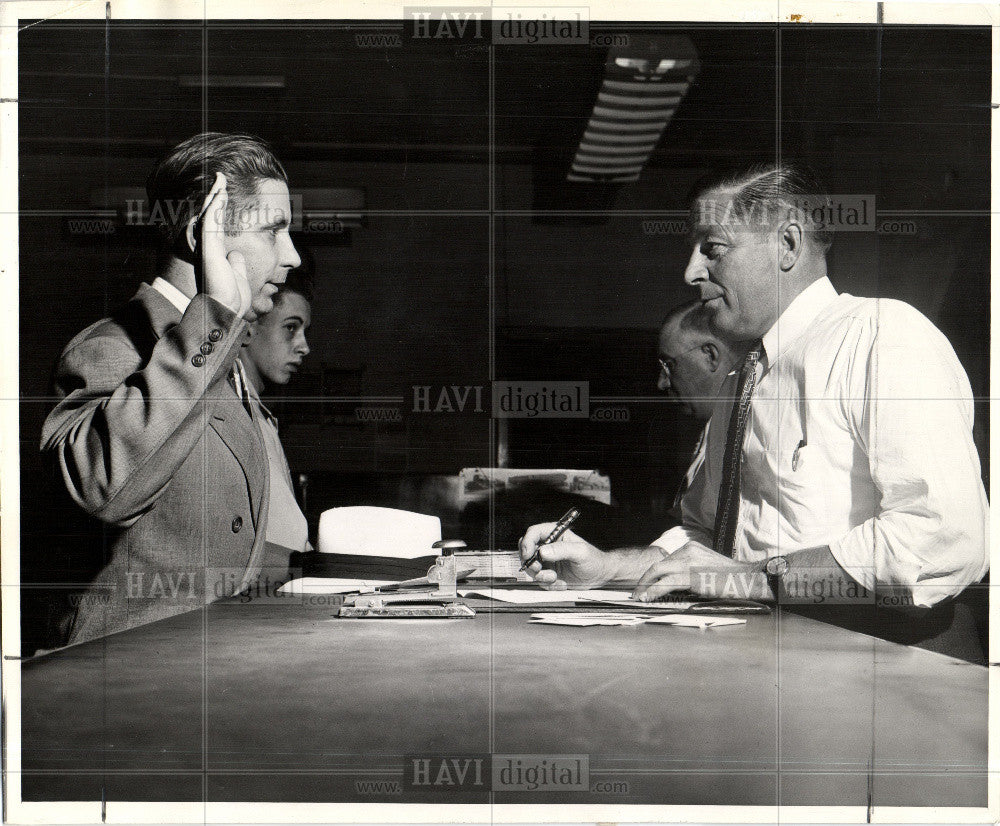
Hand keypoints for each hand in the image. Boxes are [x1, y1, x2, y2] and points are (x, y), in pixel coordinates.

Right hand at [196, 173, 252, 319]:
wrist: (225, 310)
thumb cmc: (232, 298)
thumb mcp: (238, 276)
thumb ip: (236, 264)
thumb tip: (237, 255)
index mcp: (217, 252)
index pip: (218, 224)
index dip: (220, 207)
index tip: (224, 191)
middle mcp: (210, 247)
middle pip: (212, 214)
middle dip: (216, 195)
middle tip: (220, 177)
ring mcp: (208, 247)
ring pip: (210, 214)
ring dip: (216, 195)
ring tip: (220, 178)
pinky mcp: (210, 249)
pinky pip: (212, 223)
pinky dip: (216, 207)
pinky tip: (219, 193)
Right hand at [517, 524, 615, 589]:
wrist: (599, 577)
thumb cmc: (594, 560)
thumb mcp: (580, 552)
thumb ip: (562, 550)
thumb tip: (543, 551)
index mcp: (556, 534)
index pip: (534, 533)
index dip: (527, 542)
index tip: (527, 554)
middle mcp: (549, 546)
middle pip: (526, 550)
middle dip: (530, 562)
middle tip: (538, 569)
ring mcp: (547, 561)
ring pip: (531, 568)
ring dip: (541, 576)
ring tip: (555, 578)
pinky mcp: (548, 574)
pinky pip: (540, 580)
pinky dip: (548, 584)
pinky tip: (561, 583)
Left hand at [632, 541, 767, 601]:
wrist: (745, 579)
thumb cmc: (729, 577)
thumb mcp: (707, 566)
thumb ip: (692, 568)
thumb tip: (676, 582)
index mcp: (691, 548)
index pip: (666, 560)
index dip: (655, 573)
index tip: (648, 583)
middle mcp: (687, 551)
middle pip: (658, 564)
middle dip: (644, 579)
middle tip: (637, 591)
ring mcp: (688, 562)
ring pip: (658, 572)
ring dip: (645, 586)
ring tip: (639, 596)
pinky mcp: (690, 576)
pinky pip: (666, 584)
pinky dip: (653, 591)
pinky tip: (647, 598)